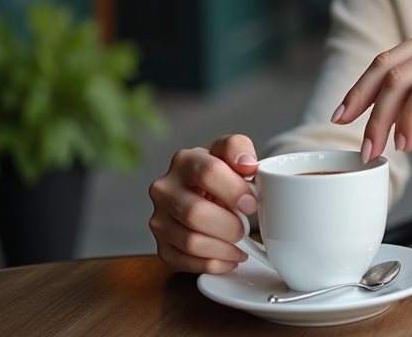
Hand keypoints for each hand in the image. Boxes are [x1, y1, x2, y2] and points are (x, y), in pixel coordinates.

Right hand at [148, 134, 259, 273]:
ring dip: (223, 248)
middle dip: (229, 225)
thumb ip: (240, 148)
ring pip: (190, 241)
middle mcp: (164, 189)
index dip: (235, 191)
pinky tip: (229, 258)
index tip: (252, 203)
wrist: (204, 190)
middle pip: (196, 213)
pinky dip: (213, 264)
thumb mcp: (232, 151)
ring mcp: (158, 219)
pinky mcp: (161, 245)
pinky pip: (184, 262)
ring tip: (241, 246)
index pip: (209, 173)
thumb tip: (247, 164)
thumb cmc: (221, 171)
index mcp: (184, 161)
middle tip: (245, 227)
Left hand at [332, 15, 411, 160]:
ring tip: (380, 150)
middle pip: (388, 66)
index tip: (343, 116)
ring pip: (402, 80)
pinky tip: (408, 142)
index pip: (389, 58)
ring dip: (384, 120)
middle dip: (364, 106)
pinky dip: (409, 120)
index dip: (361, 88)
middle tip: (358, 142)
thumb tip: (393, 119)